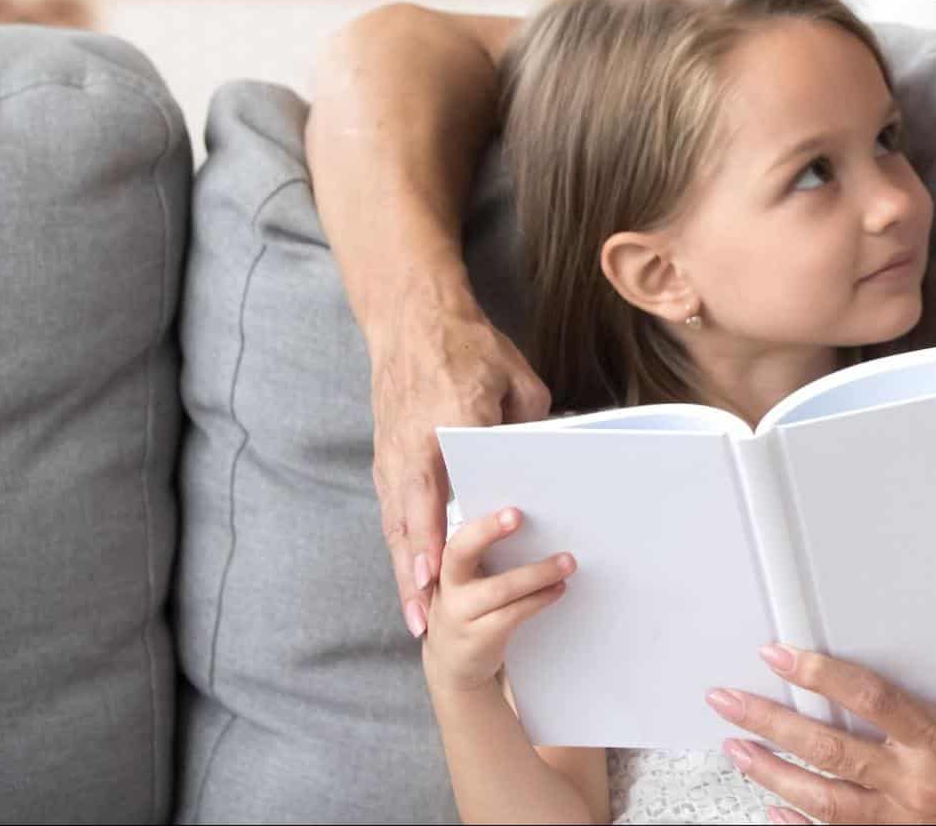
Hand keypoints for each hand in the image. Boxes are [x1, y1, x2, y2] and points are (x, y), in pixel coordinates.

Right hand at [369, 284, 548, 638]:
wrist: (412, 317)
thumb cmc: (467, 344)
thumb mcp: (514, 377)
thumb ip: (530, 422)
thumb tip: (549, 457)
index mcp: (446, 426)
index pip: (440, 490)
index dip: (439, 534)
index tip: (440, 572)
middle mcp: (413, 448)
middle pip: (411, 520)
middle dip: (417, 572)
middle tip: (425, 619)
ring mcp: (393, 455)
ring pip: (396, 523)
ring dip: (405, 571)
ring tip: (416, 616)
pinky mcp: (386, 457)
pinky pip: (391, 511)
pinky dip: (400, 547)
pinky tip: (411, 577)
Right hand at [422, 506, 574, 692]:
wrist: (453, 666)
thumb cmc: (470, 610)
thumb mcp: (468, 581)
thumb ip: (486, 556)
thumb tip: (539, 525)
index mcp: (445, 563)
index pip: (457, 536)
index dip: (480, 523)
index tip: (512, 510)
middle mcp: (446, 586)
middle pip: (459, 552)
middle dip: (487, 531)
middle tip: (517, 516)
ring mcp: (459, 613)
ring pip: (499, 588)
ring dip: (536, 573)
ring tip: (567, 562)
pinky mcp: (478, 637)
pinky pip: (513, 613)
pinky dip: (539, 598)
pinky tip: (558, 589)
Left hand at [705, 647, 935, 824]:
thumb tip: (916, 642)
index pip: (866, 698)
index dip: (818, 675)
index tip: (779, 653)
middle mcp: (919, 784)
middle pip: (827, 751)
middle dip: (769, 723)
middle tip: (725, 700)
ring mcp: (911, 819)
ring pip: (824, 800)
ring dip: (773, 774)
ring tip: (735, 749)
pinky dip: (804, 825)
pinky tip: (773, 811)